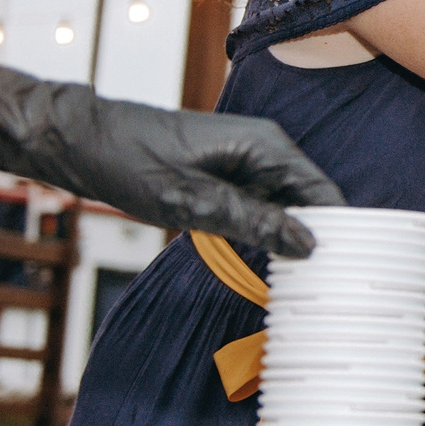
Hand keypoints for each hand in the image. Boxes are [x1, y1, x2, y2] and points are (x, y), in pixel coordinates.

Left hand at [0, 64, 343, 257]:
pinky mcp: (224, 173)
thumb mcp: (191, 202)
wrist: (76, 140)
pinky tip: (259, 261)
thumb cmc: (127, 161)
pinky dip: (262, 230)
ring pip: (284, 205)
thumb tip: (308, 244)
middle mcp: (262, 148)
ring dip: (286, 237)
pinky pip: (258, 205)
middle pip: (309, 199)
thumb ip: (253, 222)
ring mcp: (243, 160)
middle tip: (321, 285)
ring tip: (294, 281)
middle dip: (315, 237)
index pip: (324, 191)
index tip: (348, 270)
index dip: (341, 230)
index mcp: (265, 145)